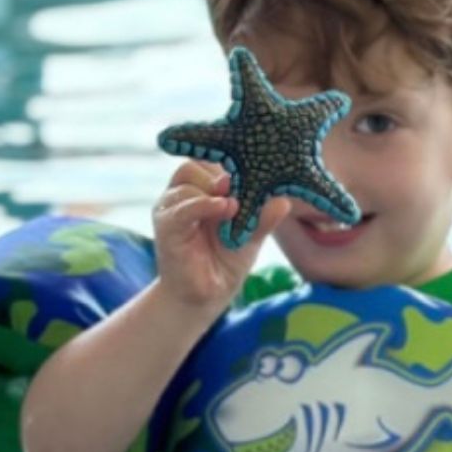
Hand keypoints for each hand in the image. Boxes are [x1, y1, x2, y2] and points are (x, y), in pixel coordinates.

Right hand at [152, 161, 287, 311]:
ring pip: (189, 180)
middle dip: (221, 171)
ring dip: (215, 189)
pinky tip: (226, 208)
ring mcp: (172, 208)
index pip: (210, 159)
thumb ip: (263, 216)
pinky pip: (182, 207)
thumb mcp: (252, 233)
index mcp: (203, 188)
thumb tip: (284, 200)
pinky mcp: (167, 226)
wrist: (208, 293)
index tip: (255, 161)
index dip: (230, 159)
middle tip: (243, 183)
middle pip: (196, 164)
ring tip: (237, 204)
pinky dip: (204, 204)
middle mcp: (184, 193)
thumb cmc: (228, 257)